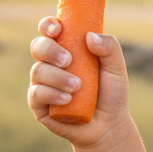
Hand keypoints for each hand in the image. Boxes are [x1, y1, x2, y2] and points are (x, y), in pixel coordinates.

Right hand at [28, 16, 132, 149]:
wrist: (108, 125)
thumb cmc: (111, 93)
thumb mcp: (116, 68)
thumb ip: (110, 48)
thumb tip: (89, 37)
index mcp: (66, 49)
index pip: (50, 30)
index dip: (49, 25)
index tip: (57, 29)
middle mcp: (50, 64)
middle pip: (38, 46)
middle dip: (50, 50)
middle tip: (68, 60)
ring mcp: (42, 84)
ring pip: (38, 71)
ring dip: (57, 77)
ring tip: (78, 87)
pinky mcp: (38, 105)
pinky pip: (36, 94)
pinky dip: (51, 94)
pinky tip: (67, 99)